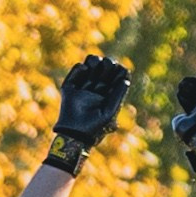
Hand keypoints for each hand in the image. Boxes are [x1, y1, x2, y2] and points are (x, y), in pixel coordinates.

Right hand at [45, 54, 131, 174]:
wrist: (74, 135)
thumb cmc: (94, 127)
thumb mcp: (110, 111)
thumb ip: (118, 94)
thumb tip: (126, 79)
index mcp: (107, 97)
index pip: (115, 79)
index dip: (119, 71)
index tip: (121, 69)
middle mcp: (95, 91)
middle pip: (104, 70)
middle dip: (107, 65)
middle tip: (107, 65)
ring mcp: (82, 89)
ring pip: (90, 67)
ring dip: (95, 61)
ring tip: (96, 63)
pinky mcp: (69, 89)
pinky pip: (75, 72)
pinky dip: (80, 69)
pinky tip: (85, 69)